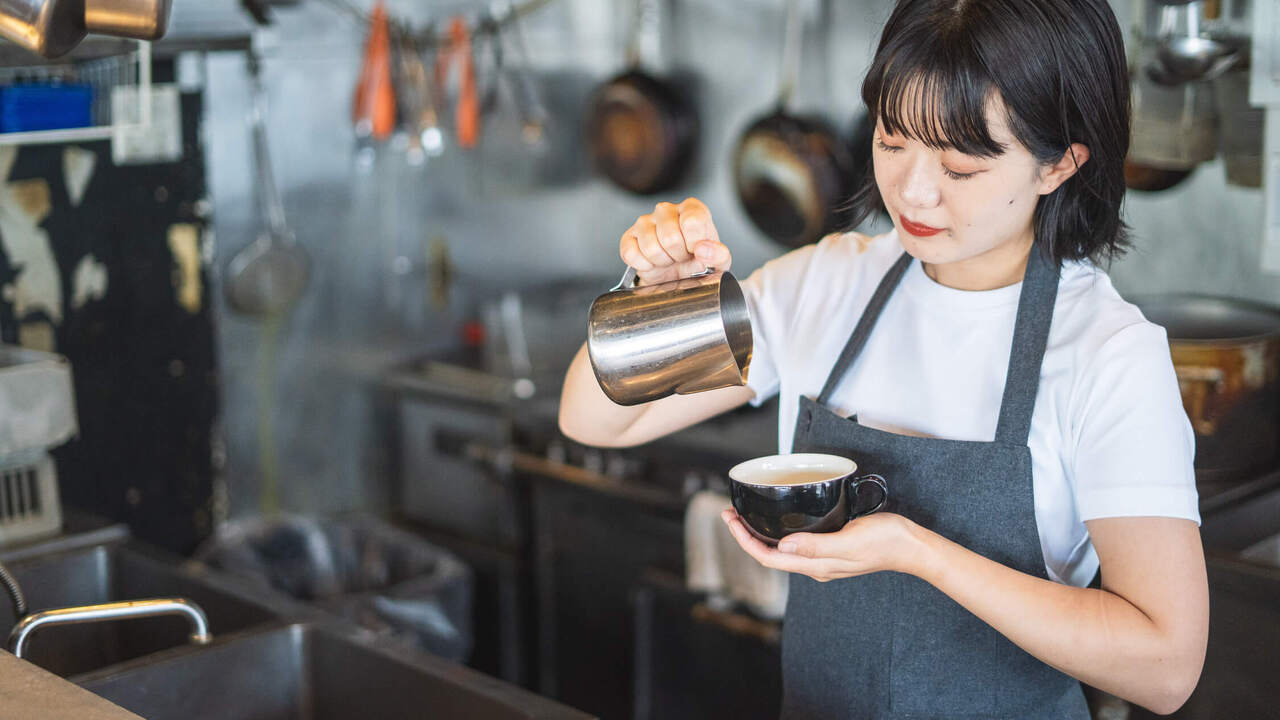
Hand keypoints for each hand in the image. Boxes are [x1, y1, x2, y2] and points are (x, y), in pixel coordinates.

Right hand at [621, 197, 731, 284]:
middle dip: (678, 256)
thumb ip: (718, 254)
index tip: (696, 251)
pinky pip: (631, 254)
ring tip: (668, 259)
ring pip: (650, 247)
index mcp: (692, 209)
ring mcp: (645, 221)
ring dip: (662, 261)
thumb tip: (703, 249)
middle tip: (681, 257)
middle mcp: (666, 210)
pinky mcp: (629, 237)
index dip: (694, 244)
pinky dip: (644, 265)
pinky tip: (653, 262)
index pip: (692, 222)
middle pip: (670, 237)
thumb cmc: (698, 261)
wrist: (677, 275)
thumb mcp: (718, 261)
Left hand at [720, 509, 927, 582]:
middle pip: (770, 555)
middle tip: (730, 513)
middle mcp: (815, 565)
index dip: (744, 541)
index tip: (730, 520)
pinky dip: (780, 532)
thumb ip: (817, 546)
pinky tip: (779, 519)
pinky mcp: (831, 548)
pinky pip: (796, 544)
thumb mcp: (850, 541)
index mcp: (816, 565)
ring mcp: (823, 558)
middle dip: (746, 536)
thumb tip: (784, 546)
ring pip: (781, 550)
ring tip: (745, 516)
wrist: (912, 546)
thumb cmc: (885, 542)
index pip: (768, 558)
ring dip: (760, 534)